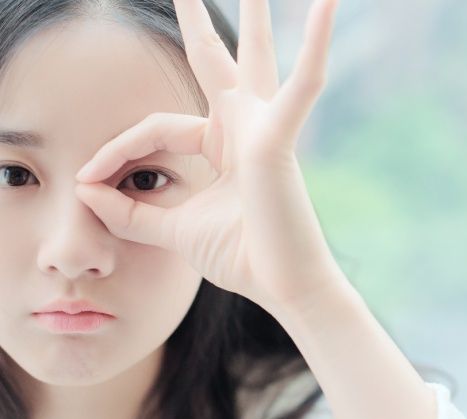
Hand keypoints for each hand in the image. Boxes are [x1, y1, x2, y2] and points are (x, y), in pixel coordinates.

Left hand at [73, 0, 346, 318]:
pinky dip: (317, 46)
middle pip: (214, 61)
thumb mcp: (172, 229)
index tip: (86, 179)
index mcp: (221, 145)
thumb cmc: (242, 257)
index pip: (155, 128)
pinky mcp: (280, 137)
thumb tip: (84, 190)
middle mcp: (243, 127)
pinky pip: (303, 85)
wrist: (281, 286)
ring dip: (256, 15)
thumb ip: (131, 210)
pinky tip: (326, 6)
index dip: (116, 150)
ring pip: (254, 56)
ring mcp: (264, 127)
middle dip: (197, 22)